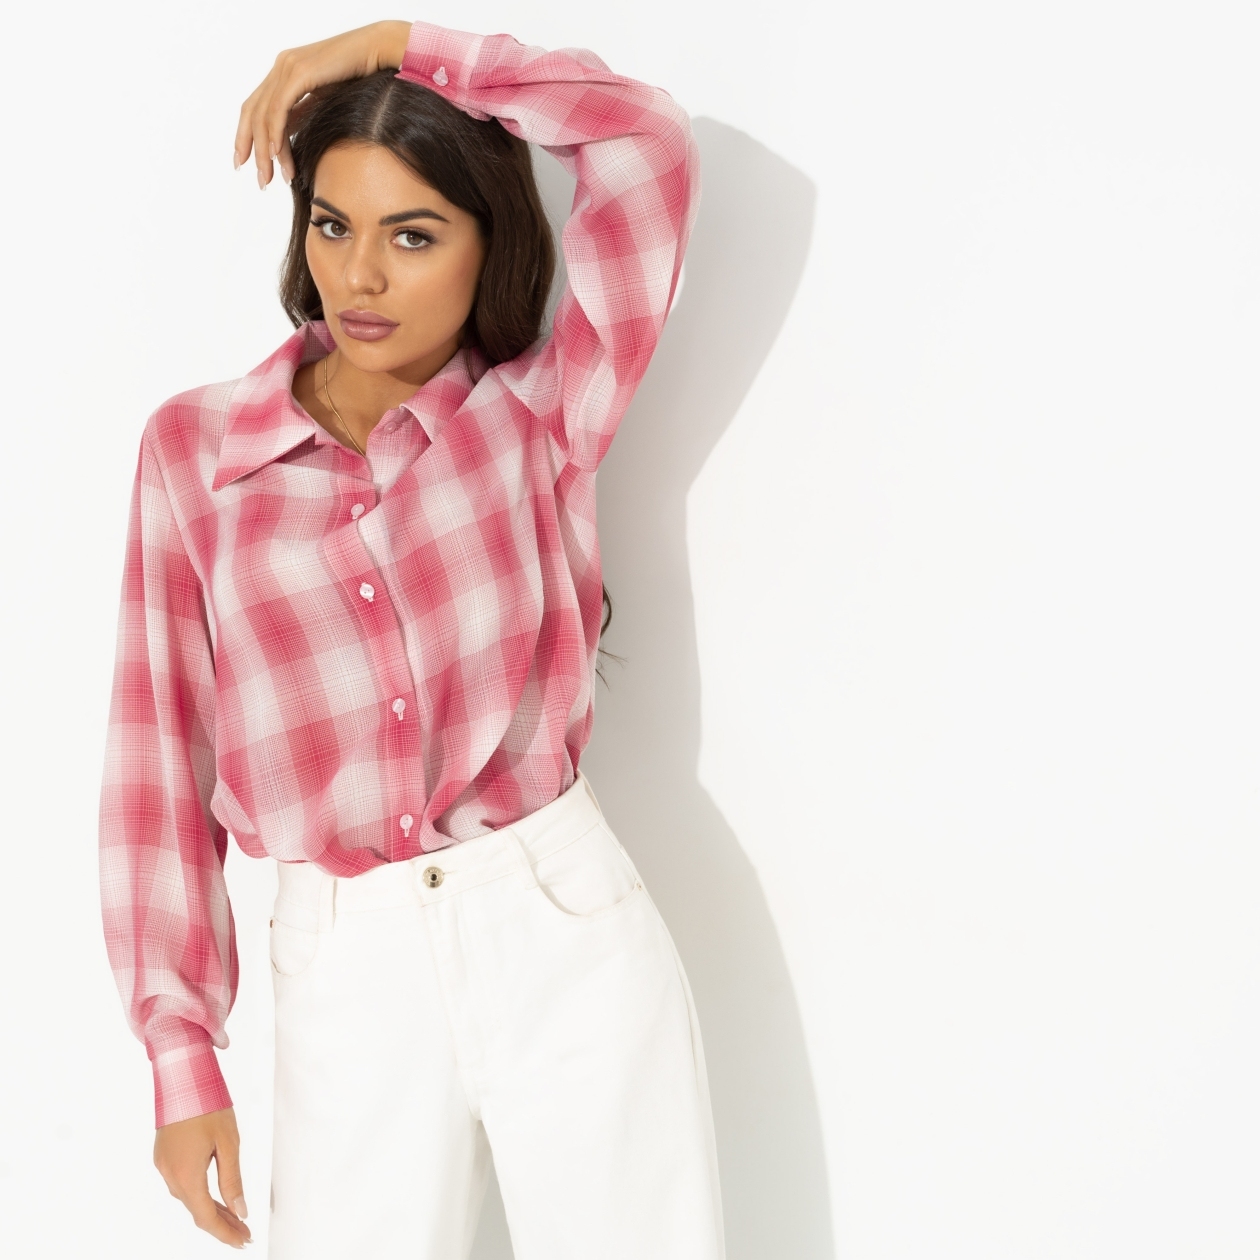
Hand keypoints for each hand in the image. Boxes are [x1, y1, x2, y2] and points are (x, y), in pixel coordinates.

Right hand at [153, 1106, 251, 1247]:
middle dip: (222, 1224)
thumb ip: (232, 1179)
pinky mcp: (164, 1157)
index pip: (206, 1217)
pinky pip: (182, 1184)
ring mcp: (164, 1166)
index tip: (243, 1241)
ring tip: (235, 1215)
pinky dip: (200, 1193)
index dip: (226, 1232)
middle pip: (197, 1211)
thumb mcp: (228, 1142)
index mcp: (186, 1175)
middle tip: (244, 1232)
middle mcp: (170, 1175)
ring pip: (189, 1198)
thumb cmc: (206, 1104)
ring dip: (211, 1209)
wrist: (181, 1077)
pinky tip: (214, 1194)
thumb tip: (240, 1209)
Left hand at [234, 19, 412, 188]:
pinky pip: (280, 109)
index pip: (254, 107)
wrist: (377, 51)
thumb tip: (284, 135)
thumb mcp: (323, 99)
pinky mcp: (299, 73)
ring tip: (271, 177)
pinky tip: (277, 155)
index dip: (246, 136)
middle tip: (259, 180)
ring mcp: (288, 68)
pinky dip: (276, 133)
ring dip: (266, 150)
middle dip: (249, 148)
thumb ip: (301, 113)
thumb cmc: (359, 75)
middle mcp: (280, 67)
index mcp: (283, 71)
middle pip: (252, 113)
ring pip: (263, 115)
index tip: (246, 162)